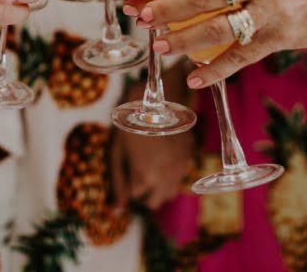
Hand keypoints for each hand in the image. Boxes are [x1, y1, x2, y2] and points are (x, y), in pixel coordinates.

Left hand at [109, 69, 196, 209]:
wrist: (162, 96)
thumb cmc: (132, 121)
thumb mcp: (117, 150)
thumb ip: (117, 182)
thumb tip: (117, 210)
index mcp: (145, 177)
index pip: (134, 198)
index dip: (126, 184)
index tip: (125, 166)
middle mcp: (166, 178)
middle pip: (154, 202)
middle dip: (143, 192)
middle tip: (134, 171)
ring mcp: (180, 169)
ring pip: (169, 194)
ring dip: (158, 187)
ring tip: (148, 165)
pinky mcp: (189, 157)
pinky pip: (179, 178)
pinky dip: (170, 175)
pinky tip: (162, 156)